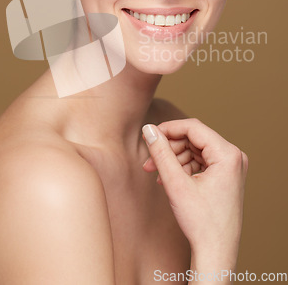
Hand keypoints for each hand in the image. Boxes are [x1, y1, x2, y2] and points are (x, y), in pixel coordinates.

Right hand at [142, 119, 247, 269]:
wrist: (216, 253)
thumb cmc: (201, 223)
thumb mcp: (176, 184)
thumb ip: (161, 153)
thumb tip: (148, 129)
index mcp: (228, 155)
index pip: (193, 128)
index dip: (168, 129)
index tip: (148, 135)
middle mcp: (234, 157)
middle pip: (194, 139)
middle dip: (169, 148)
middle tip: (149, 159)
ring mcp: (231, 167)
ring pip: (195, 150)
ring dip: (174, 158)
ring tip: (156, 173)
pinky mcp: (226, 175)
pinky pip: (201, 161)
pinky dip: (183, 167)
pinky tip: (168, 178)